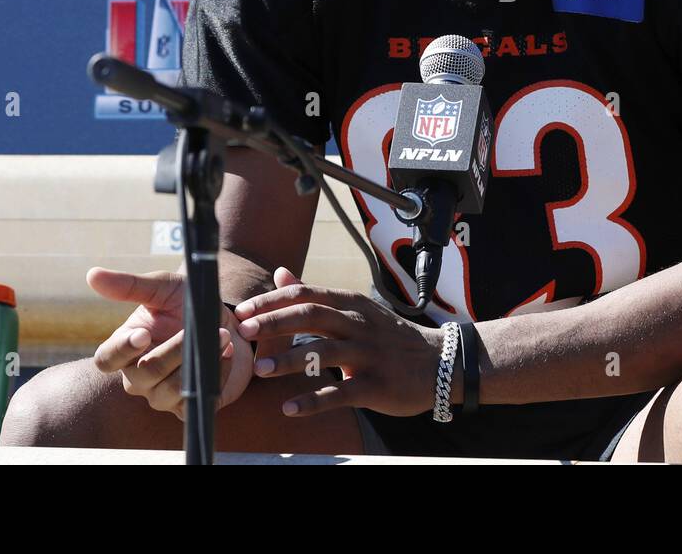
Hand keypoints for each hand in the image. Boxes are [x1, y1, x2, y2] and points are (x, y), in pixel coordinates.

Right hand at [87, 267, 253, 418]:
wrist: (229, 324)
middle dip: (176, 350)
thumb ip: (131, 285)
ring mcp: (161, 395)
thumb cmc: (189, 306)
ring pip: (170, 389)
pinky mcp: (188, 406)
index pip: (106, 360)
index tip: (144, 333)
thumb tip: (92, 274)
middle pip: (145, 374)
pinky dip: (216, 374)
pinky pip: (197, 400)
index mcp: (126, 348)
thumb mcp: (164, 288)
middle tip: (205, 329)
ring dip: (199, 361)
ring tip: (222, 336)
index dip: (121, 350)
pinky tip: (226, 353)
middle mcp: (138, 377)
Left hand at [235, 271, 445, 418]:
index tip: (242, 312)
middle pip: (312, 316)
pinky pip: (340, 393)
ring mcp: (367, 354)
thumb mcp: (356, 309)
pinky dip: (313, 401)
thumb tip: (279, 273)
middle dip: (275, 322)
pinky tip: (289, 409)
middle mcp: (358, 325)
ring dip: (289, 360)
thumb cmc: (389, 337)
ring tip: (261, 370)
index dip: (271, 301)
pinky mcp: (375, 385)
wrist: (439, 362)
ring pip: (324, 352)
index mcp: (350, 304)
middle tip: (244, 332)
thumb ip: (316, 295)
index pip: (305, 294)